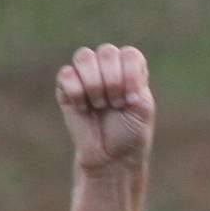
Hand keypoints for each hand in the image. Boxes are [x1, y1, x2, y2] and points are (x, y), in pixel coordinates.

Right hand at [56, 44, 154, 171]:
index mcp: (130, 69)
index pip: (129, 54)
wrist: (111, 158)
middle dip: (113, 82)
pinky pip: (67, 74)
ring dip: (94, 84)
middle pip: (107, 52)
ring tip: (100, 105)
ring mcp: (86, 75)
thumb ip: (135, 81)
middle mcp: (108, 67)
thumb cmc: (130, 133)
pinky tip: (83, 108)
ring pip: (84, 56)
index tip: (132, 100)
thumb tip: (111, 65)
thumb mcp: (143, 108)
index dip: (130, 75)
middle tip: (116, 104)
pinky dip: (77, 93)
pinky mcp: (66, 87)